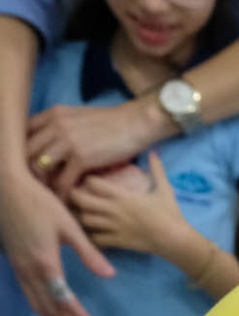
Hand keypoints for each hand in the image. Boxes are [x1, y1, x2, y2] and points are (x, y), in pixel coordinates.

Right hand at [0, 164, 111, 315]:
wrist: (6, 188)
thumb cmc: (40, 202)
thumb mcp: (68, 226)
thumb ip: (89, 252)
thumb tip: (110, 275)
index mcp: (46, 264)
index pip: (65, 302)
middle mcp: (30, 272)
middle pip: (50, 309)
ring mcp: (20, 269)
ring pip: (38, 305)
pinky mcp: (15, 264)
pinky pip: (29, 295)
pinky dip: (44, 308)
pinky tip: (54, 308)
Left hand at [27, 96, 160, 196]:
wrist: (136, 123)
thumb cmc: (111, 124)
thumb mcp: (80, 117)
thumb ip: (62, 126)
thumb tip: (52, 144)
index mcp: (55, 114)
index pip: (26, 134)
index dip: (25, 152)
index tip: (33, 167)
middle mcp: (57, 125)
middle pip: (28, 151)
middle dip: (31, 171)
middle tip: (39, 185)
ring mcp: (68, 141)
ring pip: (41, 167)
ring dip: (44, 184)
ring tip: (50, 195)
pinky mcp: (81, 157)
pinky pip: (63, 181)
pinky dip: (63, 194)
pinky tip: (66, 201)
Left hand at [70, 153, 191, 259]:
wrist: (175, 239)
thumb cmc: (170, 213)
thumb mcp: (164, 188)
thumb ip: (156, 169)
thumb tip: (154, 151)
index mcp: (123, 195)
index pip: (93, 182)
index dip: (87, 179)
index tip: (87, 179)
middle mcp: (114, 210)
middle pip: (82, 200)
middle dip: (74, 196)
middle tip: (75, 194)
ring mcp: (114, 227)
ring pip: (85, 220)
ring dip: (80, 215)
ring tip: (80, 211)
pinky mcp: (117, 242)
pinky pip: (95, 239)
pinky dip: (91, 235)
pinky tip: (92, 231)